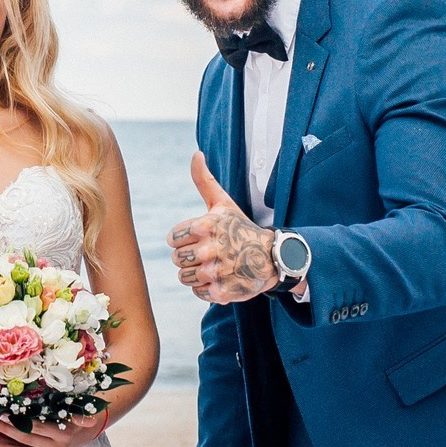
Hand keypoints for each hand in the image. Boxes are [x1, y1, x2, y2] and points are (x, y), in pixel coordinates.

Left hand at [168, 153, 277, 304]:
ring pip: (184, 278)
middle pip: (177, 260)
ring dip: (196, 274)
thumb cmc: (242, 227)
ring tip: (214, 266)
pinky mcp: (224, 292)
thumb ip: (204, 180)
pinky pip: (198, 293)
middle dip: (188, 257)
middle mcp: (210, 249)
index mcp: (206, 225)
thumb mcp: (223, 203)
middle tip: (207, 253)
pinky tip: (220, 278)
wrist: (273, 257)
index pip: (172, 238)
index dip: (183, 239)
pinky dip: (206, 288)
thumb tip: (196, 154)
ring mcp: (217, 272)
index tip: (199, 238)